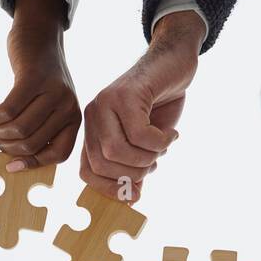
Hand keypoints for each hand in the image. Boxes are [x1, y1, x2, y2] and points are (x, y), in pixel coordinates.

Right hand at [0, 0, 81, 170]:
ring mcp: (53, 91)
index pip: (58, 154)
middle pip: (32, 143)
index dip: (33, 163)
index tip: (11, 165)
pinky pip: (9, 110)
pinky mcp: (34, 78)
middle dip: (7, 145)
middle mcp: (69, 106)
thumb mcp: (47, 106)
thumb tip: (14, 163)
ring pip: (19, 129)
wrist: (39, 34)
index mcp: (74, 118)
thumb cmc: (38, 77)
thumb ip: (40, 130)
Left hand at [79, 11, 201, 199]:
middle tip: (155, 162)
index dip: (109, 187)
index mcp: (94, 130)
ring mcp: (106, 103)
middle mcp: (93, 116)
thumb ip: (135, 167)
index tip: (134, 191)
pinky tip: (172, 134)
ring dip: (147, 157)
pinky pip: (140, 134)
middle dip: (133, 173)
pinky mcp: (125, 94)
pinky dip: (160, 142)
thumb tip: (131, 197)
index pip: (87, 171)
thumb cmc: (160, 105)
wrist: (174, 62)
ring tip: (164, 146)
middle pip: (103, 163)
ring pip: (118, 151)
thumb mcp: (146, 143)